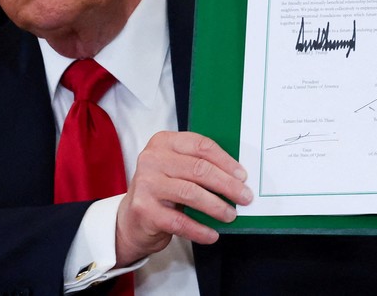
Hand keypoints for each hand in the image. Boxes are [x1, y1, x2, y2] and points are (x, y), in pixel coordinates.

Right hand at [114, 131, 251, 266]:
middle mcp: (152, 159)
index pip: (200, 145)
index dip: (225, 161)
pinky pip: (180, 221)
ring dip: (216, 207)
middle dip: (227, 185)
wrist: (132, 218)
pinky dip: (200, 230)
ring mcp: (146, 184)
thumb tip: (237, 177)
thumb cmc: (162, 190)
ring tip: (230, 215)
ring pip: (191, 193)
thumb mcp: (176, 169)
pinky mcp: (144, 210)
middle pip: (198, 169)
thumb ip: (198, 166)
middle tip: (244, 197)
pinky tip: (212, 234)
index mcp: (163, 142)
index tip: (242, 175)